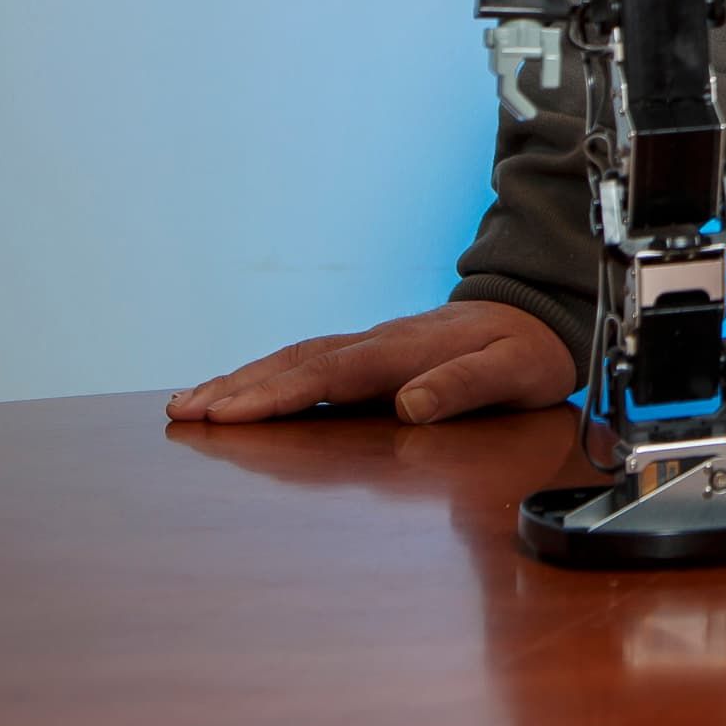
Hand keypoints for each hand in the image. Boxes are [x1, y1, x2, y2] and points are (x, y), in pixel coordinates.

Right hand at [166, 302, 572, 425]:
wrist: (543, 311)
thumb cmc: (530, 351)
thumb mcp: (516, 371)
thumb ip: (465, 385)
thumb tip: (410, 406)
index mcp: (410, 349)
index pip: (334, 374)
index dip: (280, 394)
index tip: (229, 414)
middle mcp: (381, 342)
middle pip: (299, 364)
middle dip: (238, 389)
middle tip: (182, 414)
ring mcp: (372, 345)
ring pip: (296, 360)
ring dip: (241, 381)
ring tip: (187, 406)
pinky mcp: (371, 353)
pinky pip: (308, 363)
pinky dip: (265, 377)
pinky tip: (236, 395)